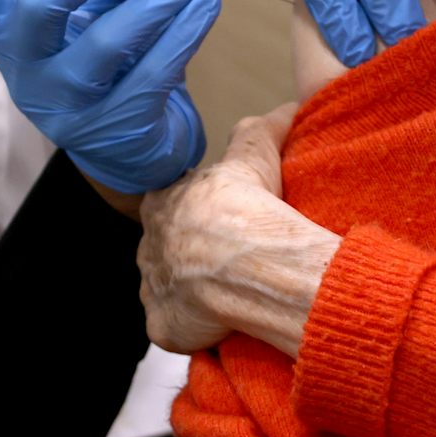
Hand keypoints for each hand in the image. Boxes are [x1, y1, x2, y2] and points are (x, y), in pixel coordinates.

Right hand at [0, 0, 216, 193]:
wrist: (135, 150)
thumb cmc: (112, 65)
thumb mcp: (106, 8)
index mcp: (11, 37)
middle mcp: (28, 73)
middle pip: (41, 8)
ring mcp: (69, 107)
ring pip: (107, 42)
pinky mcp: (116, 127)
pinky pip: (153, 71)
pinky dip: (185, 30)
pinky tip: (206, 3)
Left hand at [138, 104, 340, 357]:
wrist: (251, 266)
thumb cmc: (248, 206)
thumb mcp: (255, 152)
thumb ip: (263, 128)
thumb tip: (287, 109)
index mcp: (161, 202)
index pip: (169, 202)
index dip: (195, 210)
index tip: (222, 217)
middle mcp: (148, 244)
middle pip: (166, 246)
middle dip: (190, 252)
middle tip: (229, 258)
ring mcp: (153, 289)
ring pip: (167, 288)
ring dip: (189, 291)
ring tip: (230, 293)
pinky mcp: (162, 326)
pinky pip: (173, 327)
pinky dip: (193, 327)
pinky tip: (220, 324)